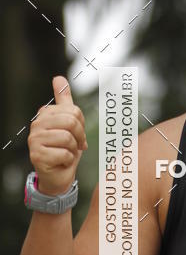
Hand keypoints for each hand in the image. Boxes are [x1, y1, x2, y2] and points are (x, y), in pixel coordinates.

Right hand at [28, 76, 86, 195]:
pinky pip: (64, 153)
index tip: (77, 135)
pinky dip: (68, 160)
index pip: (74, 111)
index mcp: (45, 114)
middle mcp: (36, 124)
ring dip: (73, 150)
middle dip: (79, 137)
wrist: (59, 176)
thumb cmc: (65, 149)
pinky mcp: (37, 156)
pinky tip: (60, 162)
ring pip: (68, 138)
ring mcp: (34, 140)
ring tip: (66, 153)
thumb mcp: (69, 124)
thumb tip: (58, 78)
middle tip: (75, 146)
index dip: (81, 125)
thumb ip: (64, 101)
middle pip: (71, 122)